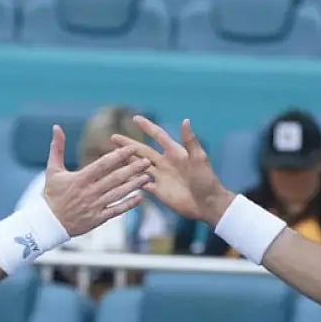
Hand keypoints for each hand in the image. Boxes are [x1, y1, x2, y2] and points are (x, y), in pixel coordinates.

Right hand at [42, 124, 150, 236]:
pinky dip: (128, 204)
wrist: (48, 223)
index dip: (119, 155)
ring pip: (118, 194)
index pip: (103, 164)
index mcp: (80, 179)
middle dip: (132, 169)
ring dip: (134, 185)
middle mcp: (89, 192)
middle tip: (148, 161)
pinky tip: (139, 198)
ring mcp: (94, 206)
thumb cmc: (51, 195)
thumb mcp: (52, 169)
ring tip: (147, 177)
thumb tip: (56, 127)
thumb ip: (57, 148)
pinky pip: (115, 211)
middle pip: (115, 178)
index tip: (132, 148)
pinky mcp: (97, 219)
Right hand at [111, 116, 234, 225]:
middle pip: (143, 150)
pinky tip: (120, 178)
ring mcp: (161, 177)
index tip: (135, 118)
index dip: (147, 127)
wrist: (208, 203)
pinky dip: (132, 180)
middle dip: (128, 144)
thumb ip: (190, 141)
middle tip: (113, 137)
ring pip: (139, 166)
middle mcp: (166, 163)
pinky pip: (142, 184)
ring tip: (112, 155)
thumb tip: (185, 120)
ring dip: (127, 160)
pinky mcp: (159, 191)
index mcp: (175, 152)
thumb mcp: (199, 158)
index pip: (158, 136)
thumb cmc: (206, 179)